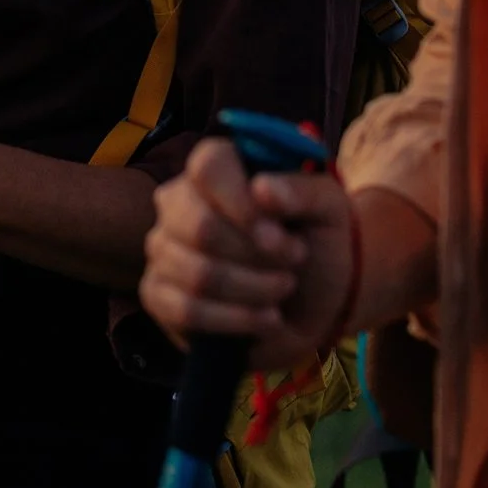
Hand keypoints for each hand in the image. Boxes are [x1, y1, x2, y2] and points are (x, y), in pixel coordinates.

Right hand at [140, 137, 357, 371]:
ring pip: (198, 274)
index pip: (208, 166)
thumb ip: (301, 192)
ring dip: (254, 291)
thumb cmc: (318, 244)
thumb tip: (261, 188)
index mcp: (216, 169)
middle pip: (201, 227)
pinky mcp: (158, 295)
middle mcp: (179, 203)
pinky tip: (266, 320)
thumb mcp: (329, 209)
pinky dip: (235, 321)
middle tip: (292, 267)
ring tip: (282, 291)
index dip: (243, 203)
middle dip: (257, 258)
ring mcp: (163, 249)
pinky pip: (185, 311)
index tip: (281, 237)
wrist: (321, 304)